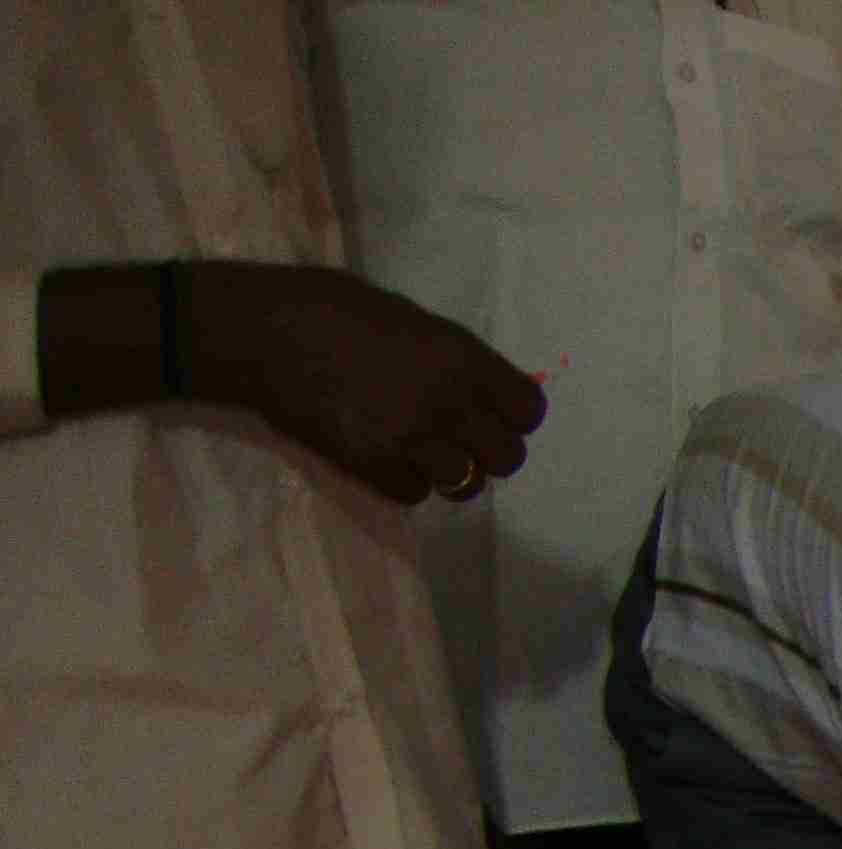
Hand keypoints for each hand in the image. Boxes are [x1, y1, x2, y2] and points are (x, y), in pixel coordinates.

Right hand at [190, 263, 544, 506]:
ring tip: (419, 448)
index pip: (529, 410)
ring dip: (448, 470)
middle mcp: (446, 401)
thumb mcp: (407, 317)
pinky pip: (415, 494)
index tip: (492, 412)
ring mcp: (410, 438)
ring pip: (466, 483)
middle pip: (508, 458)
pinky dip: (405, 481)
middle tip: (456, 436)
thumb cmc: (327, 306)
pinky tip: (383, 454)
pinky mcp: (372, 466)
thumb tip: (484, 388)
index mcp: (459, 356)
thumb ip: (452, 356)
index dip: (514, 415)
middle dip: (487, 450)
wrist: (257, 331)